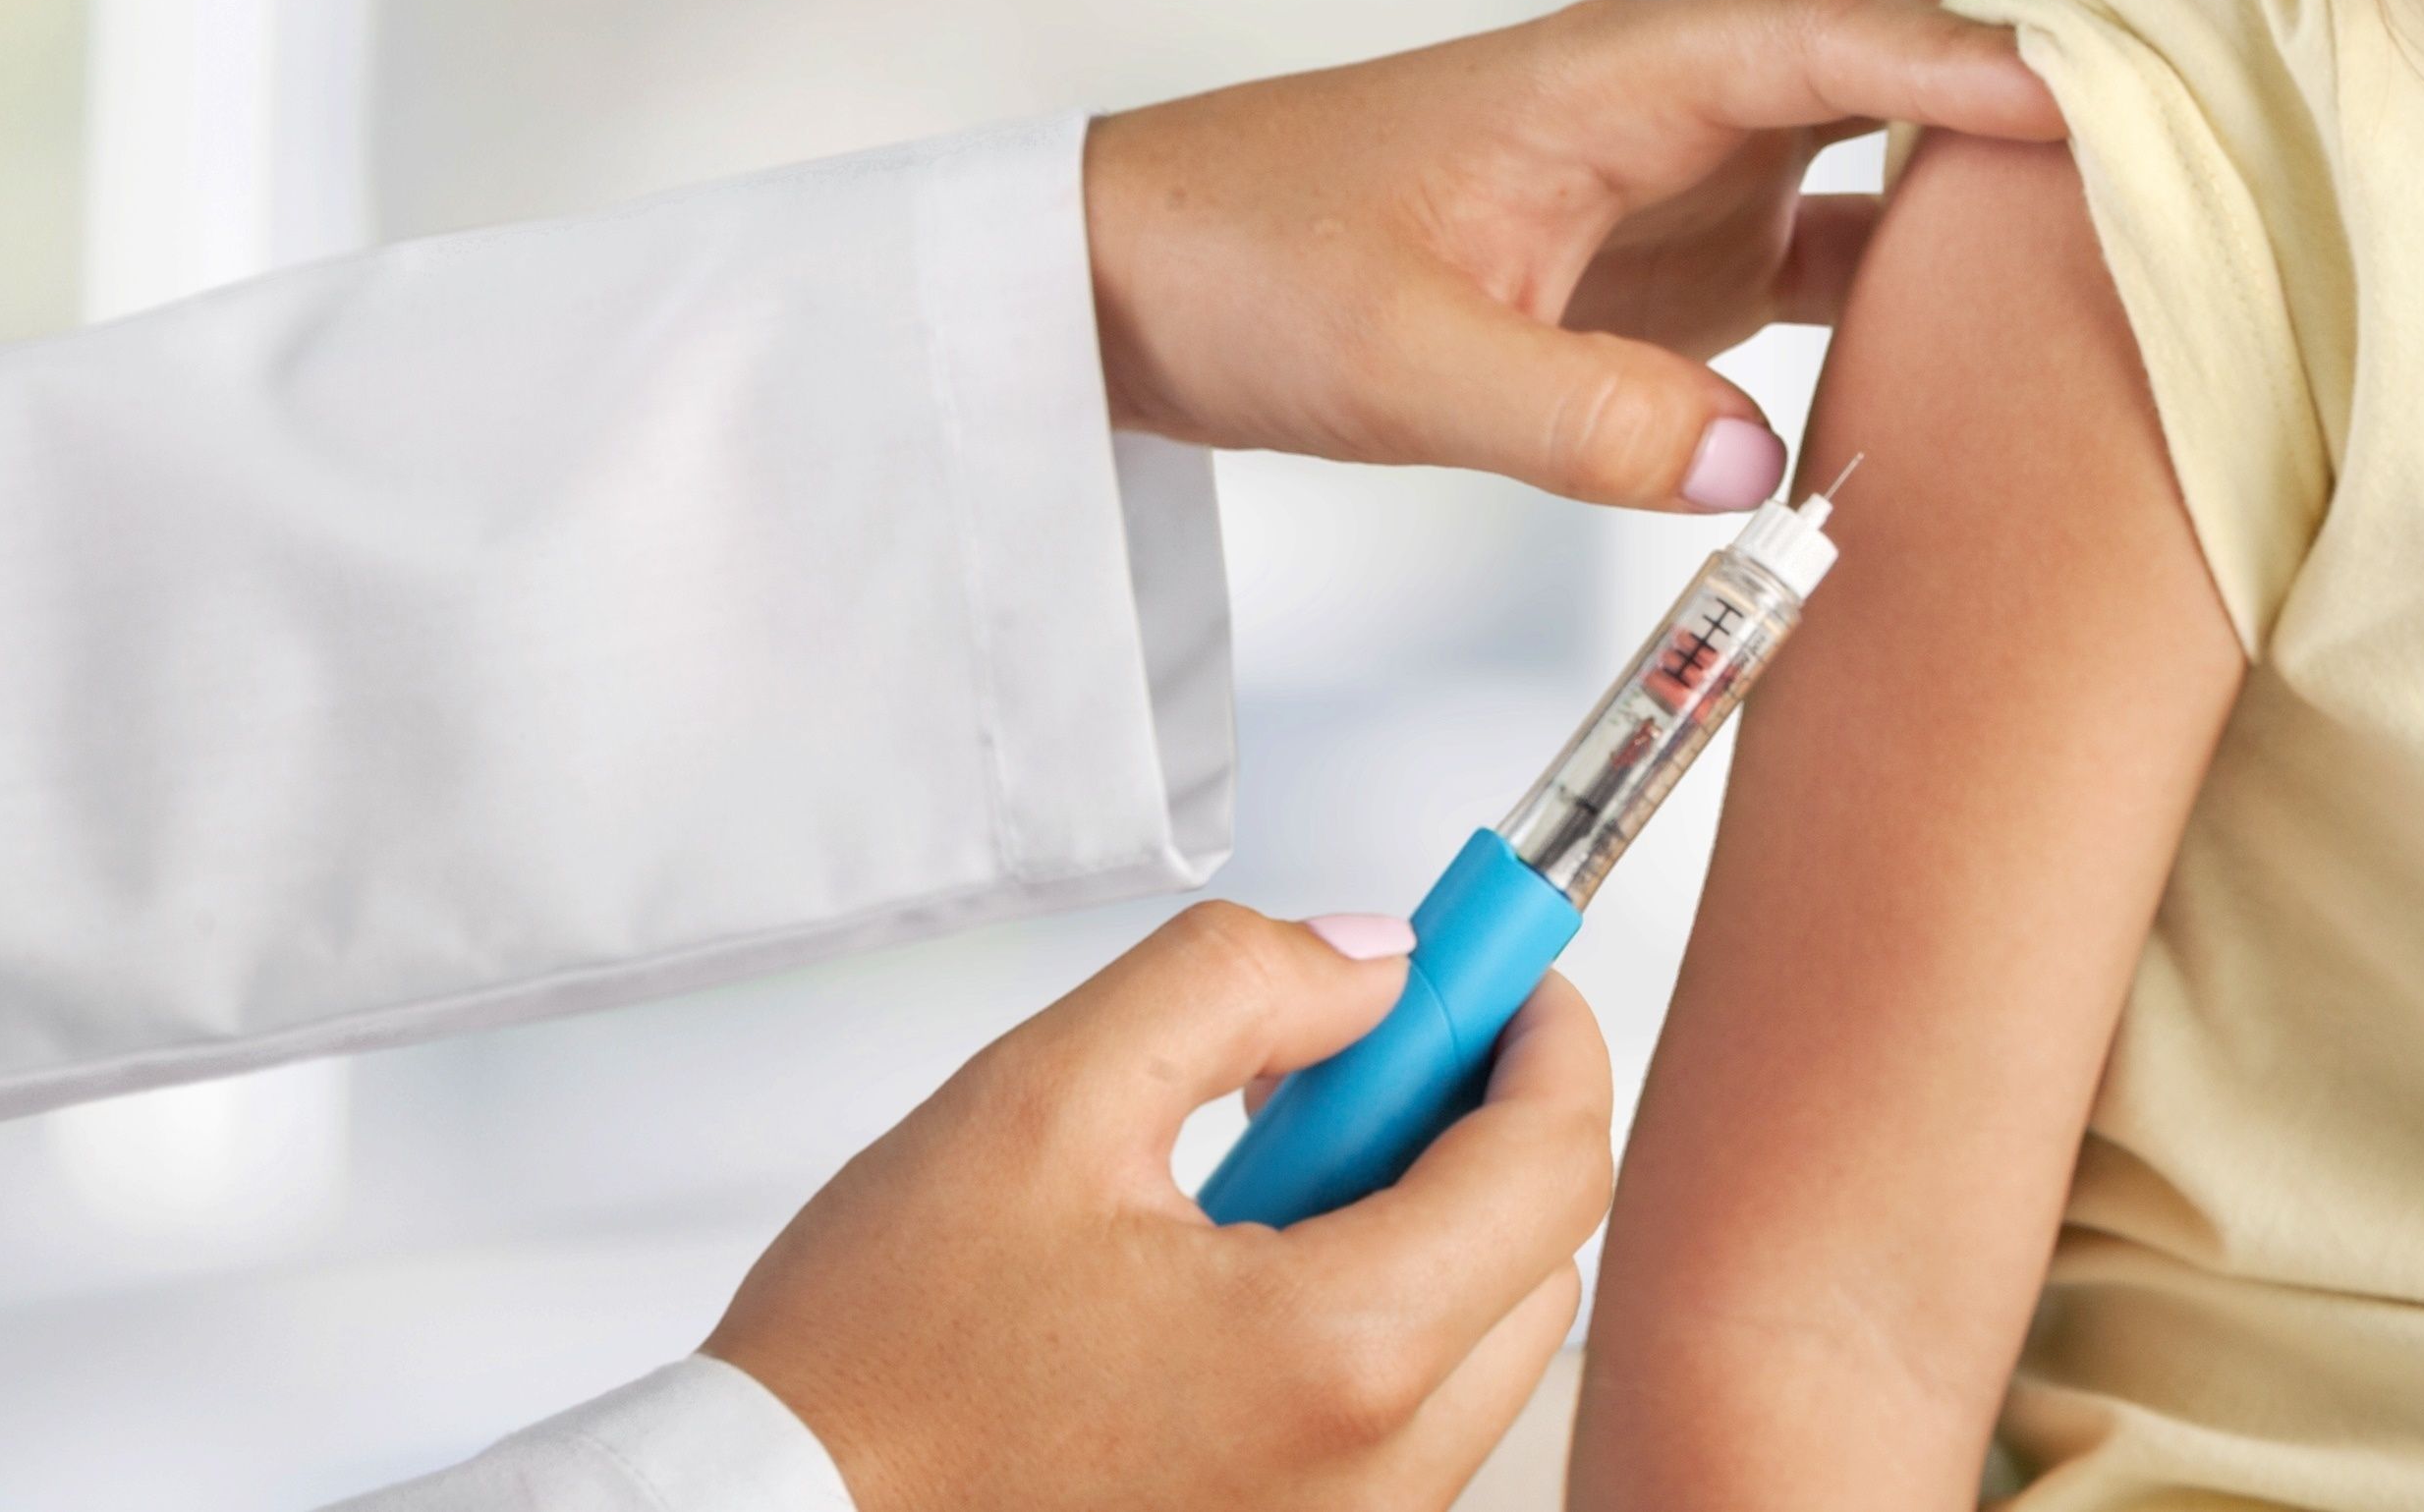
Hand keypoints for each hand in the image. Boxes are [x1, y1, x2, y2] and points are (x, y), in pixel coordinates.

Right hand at [705, 904, 1609, 1511]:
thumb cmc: (872, 1372)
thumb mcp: (1044, 1096)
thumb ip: (1236, 984)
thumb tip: (1372, 964)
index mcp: (1335, 1356)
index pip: (1551, 1164)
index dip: (1536, 1034)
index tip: (1497, 974)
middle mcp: (1369, 1479)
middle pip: (1536, 1260)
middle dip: (1475, 1127)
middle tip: (1359, 1057)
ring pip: (1475, 1348)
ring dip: (1418, 1231)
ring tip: (1255, 1173)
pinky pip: (1398, 1428)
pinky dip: (1364, 1326)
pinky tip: (1232, 1274)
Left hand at [1085, 0, 2063, 507]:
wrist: (1140, 284)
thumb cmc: (1253, 275)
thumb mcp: (1403, 366)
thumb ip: (1581, 417)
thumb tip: (1757, 468)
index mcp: (1631, 66)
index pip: (1852, 17)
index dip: (1985, 51)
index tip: (2105, 100)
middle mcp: (1689, 77)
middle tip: (2131, 22)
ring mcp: (1701, 150)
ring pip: (1893, 36)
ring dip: (1999, 56)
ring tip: (2131, 136)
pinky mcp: (1697, 241)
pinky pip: (1867, 198)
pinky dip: (1953, 218)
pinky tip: (2023, 306)